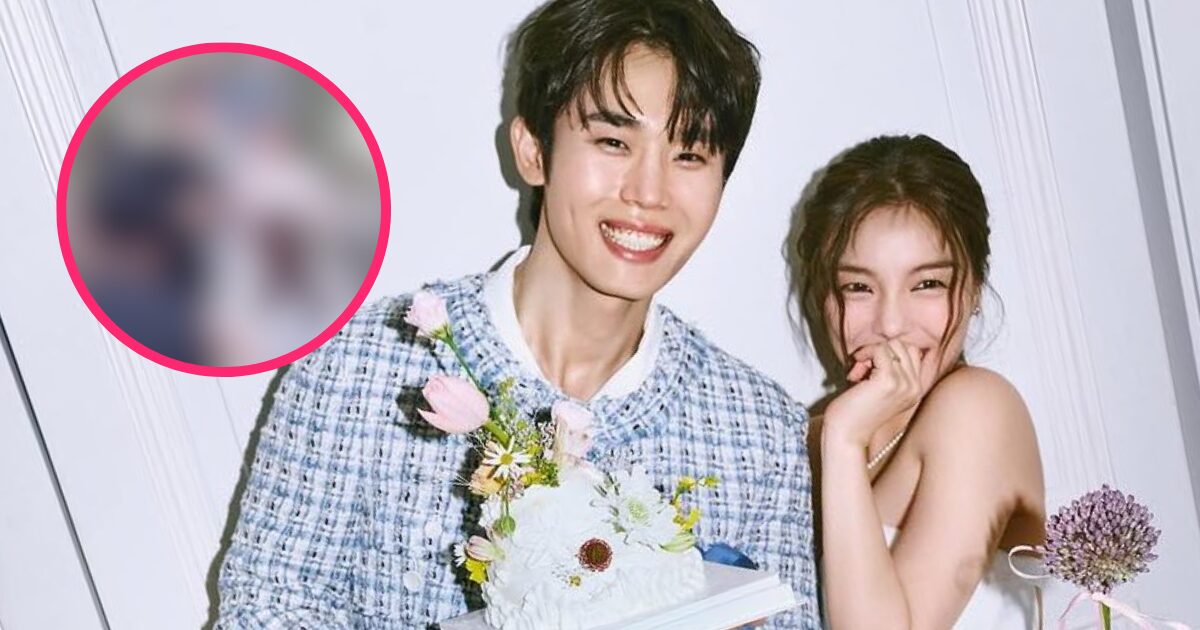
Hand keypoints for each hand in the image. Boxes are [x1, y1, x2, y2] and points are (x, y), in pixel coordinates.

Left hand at [822, 339, 937, 447]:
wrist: (846, 435)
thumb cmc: (856, 411)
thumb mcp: (879, 388)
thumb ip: (888, 369)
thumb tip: (883, 346)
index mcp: (915, 390)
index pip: (912, 353)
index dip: (889, 353)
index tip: (869, 368)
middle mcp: (915, 388)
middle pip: (904, 346)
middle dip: (880, 351)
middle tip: (862, 369)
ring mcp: (905, 384)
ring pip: (893, 345)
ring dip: (871, 353)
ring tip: (858, 373)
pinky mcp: (889, 381)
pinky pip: (880, 349)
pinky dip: (864, 353)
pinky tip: (854, 372)